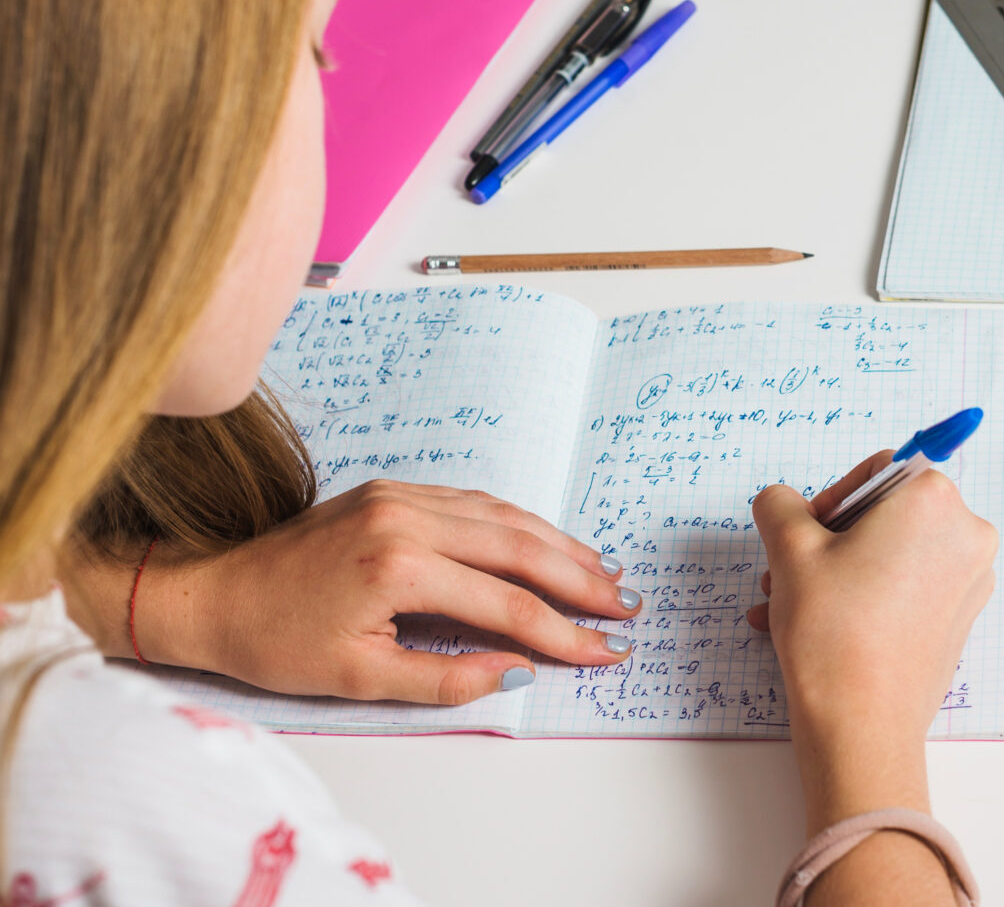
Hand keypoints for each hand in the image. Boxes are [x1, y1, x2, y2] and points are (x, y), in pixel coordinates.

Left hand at [139, 480, 641, 704]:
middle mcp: (406, 516)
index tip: (605, 650)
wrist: (214, 592)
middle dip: (578, 576)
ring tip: (601, 569)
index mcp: (397, 566)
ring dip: (555, 542)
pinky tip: (542, 539)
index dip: (562, 631)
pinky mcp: (392, 488)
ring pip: (500, 514)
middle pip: (516, 545)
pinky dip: (516, 522)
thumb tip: (518, 669)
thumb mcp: (360, 679)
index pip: (505, 602)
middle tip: (625, 602)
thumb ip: (447, 676)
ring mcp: (400, 494)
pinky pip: (472, 500)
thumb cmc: (277, 642)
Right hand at [748, 452, 996, 744]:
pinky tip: (808, 621)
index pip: (879, 469)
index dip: (833, 495)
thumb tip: (782, 501)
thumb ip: (778, 505)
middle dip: (828, 538)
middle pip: (884, 513)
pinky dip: (858, 593)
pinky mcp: (956, 619)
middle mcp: (965, 537)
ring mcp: (967, 582)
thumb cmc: (832, 630)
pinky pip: (901, 586)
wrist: (860, 724)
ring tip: (785, 600)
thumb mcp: (788, 548)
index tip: (806, 531)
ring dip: (833, 569)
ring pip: (888, 552)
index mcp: (933, 504)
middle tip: (788, 567)